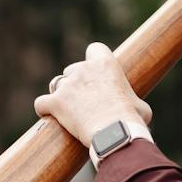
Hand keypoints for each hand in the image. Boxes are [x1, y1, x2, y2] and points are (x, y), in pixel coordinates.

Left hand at [33, 41, 151, 147]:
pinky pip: (41, 102)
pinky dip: (44, 108)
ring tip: (69, 111)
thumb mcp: (140, 106)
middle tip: (84, 101)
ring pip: (56, 84)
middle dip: (76, 82)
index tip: (95, 72)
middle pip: (72, 69)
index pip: (95, 48)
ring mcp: (67, 85)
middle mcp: (83, 69)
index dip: (93, 59)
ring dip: (61, 94)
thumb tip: (135, 110)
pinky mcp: (55, 102)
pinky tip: (48, 115)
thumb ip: (132, 101)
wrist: (114, 132)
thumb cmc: (131, 119)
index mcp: (105, 64)